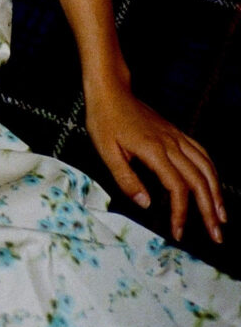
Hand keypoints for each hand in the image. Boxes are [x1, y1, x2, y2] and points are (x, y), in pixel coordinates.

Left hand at [84, 79, 227, 245]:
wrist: (110, 90)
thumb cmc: (104, 119)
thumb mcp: (106, 150)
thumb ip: (126, 178)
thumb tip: (146, 204)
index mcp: (154, 150)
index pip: (177, 187)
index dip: (180, 212)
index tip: (178, 231)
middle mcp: (171, 143)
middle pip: (199, 180)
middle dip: (209, 210)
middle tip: (216, 236)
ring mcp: (176, 136)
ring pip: (206, 166)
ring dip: (217, 193)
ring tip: (222, 216)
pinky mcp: (175, 132)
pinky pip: (201, 153)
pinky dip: (212, 171)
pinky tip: (214, 184)